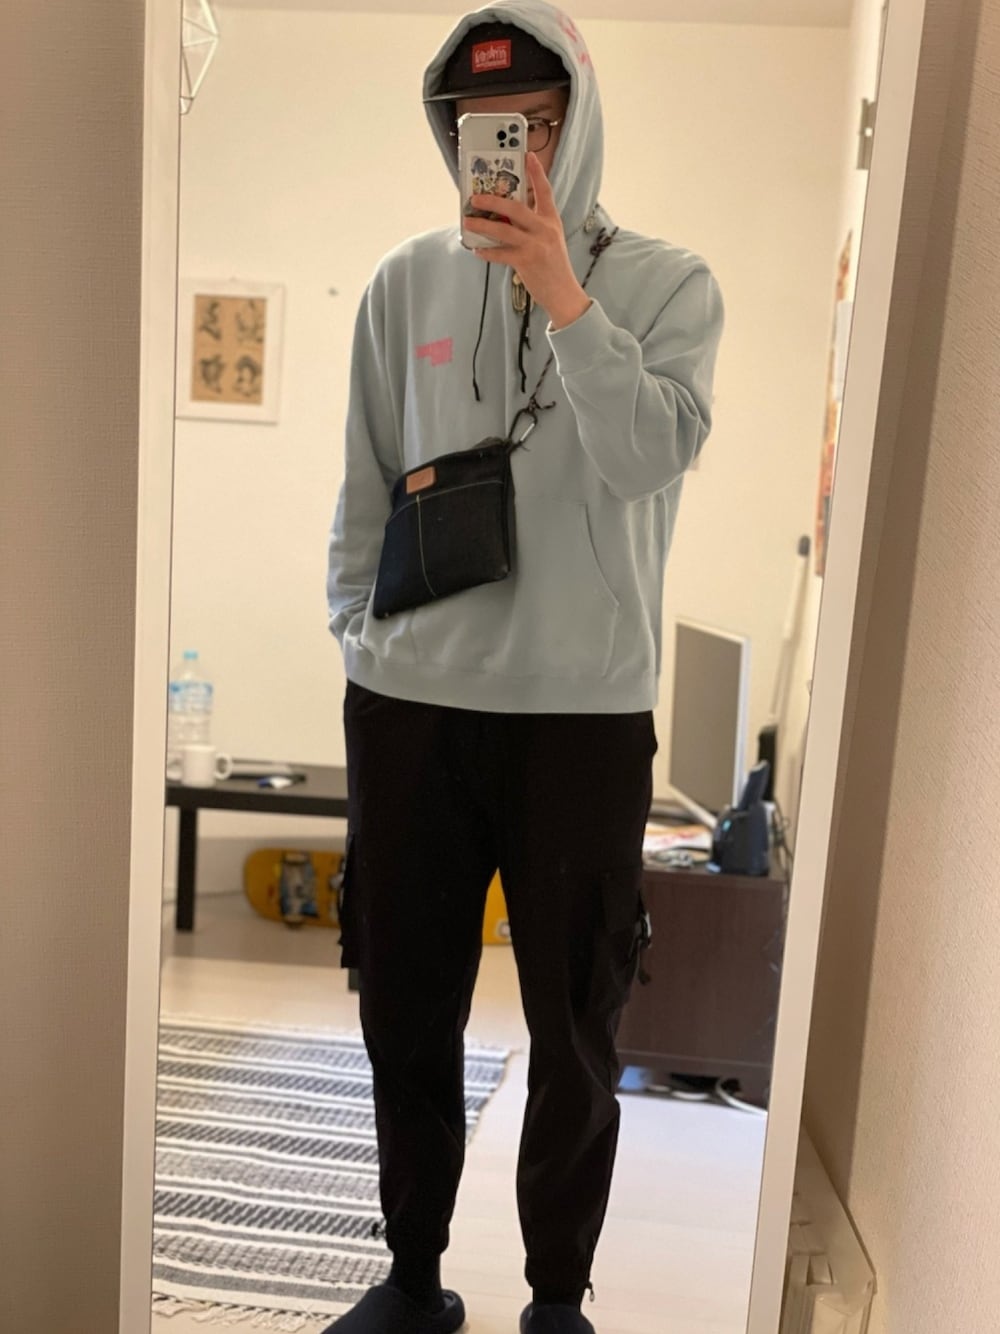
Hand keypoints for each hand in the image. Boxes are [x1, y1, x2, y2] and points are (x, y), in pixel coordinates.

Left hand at [464, 153, 591, 330]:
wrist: (564, 294)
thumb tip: (504, 216)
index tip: (527, 154)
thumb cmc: (553, 266)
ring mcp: (536, 245)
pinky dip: (487, 251)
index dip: (536, 171)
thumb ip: (532, 225)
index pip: (545, 190)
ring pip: (503, 230)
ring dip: (482, 225)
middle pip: (516, 207)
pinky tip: (477, 249)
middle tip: (475, 197)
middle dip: (493, 201)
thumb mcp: (549, 239)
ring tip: (468, 221)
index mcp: (552, 221)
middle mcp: (545, 229)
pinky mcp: (526, 262)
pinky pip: (500, 253)